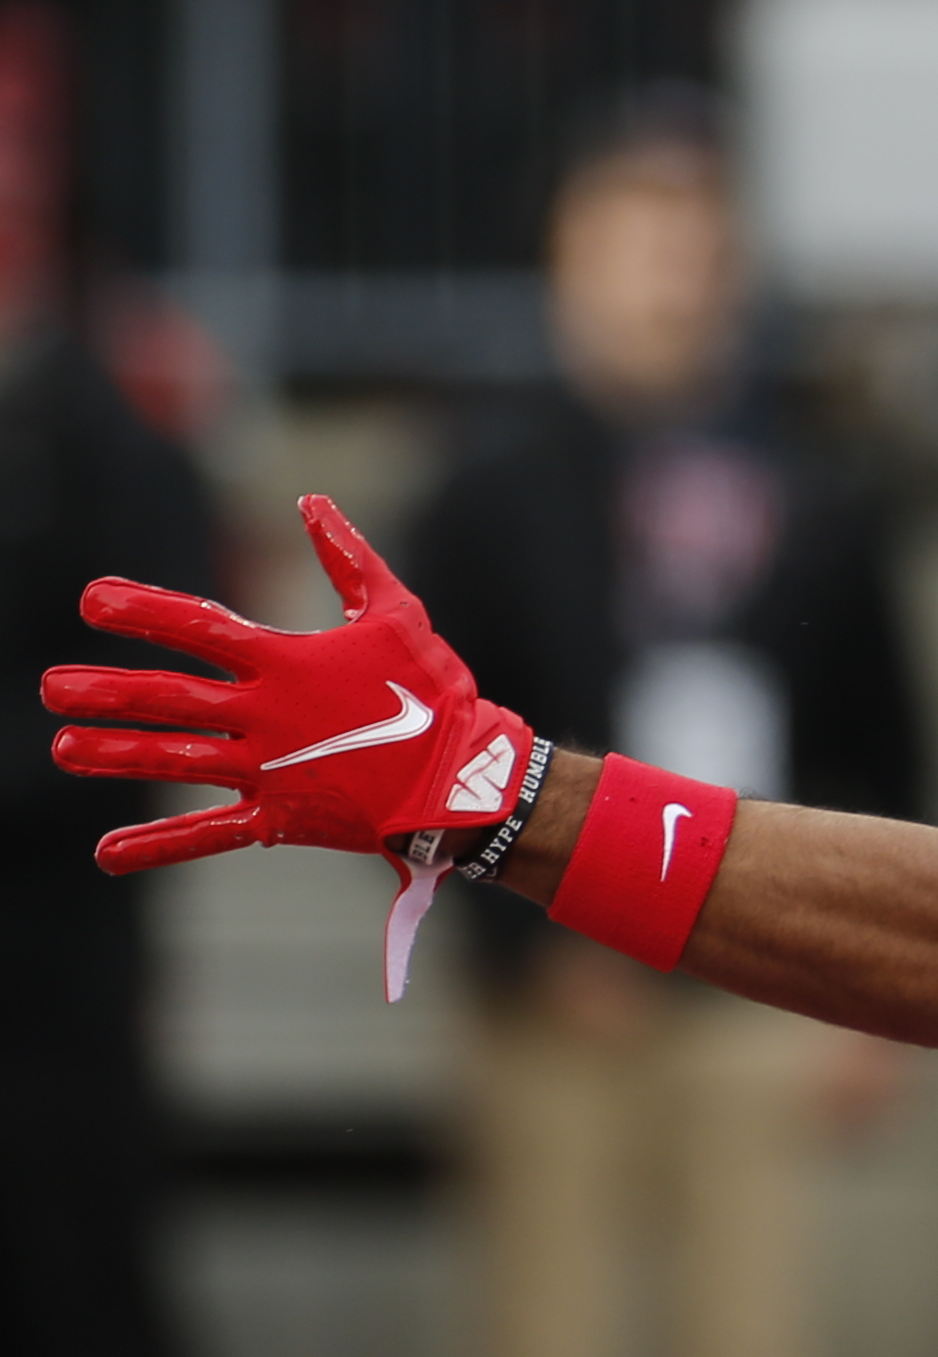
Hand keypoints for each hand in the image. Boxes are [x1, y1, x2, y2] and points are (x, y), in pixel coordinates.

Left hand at [42, 495, 533, 875]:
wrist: (468, 777)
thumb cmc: (436, 690)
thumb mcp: (398, 612)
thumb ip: (349, 557)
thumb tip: (312, 502)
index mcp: (288, 663)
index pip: (200, 627)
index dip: (142, 611)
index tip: (92, 600)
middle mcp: (267, 716)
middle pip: (170, 698)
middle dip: (107, 691)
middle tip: (51, 686)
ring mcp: (269, 770)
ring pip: (176, 760)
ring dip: (115, 754)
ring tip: (63, 747)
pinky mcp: (282, 817)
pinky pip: (211, 834)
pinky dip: (159, 844)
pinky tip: (107, 854)